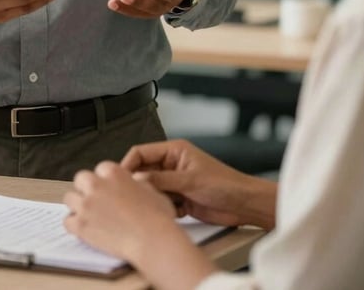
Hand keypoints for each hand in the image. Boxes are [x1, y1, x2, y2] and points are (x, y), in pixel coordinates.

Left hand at [64, 161, 218, 289]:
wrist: (152, 240)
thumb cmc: (157, 217)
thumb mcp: (151, 189)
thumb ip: (137, 182)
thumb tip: (134, 181)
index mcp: (113, 172)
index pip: (100, 169)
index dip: (105, 180)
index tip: (109, 189)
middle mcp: (96, 184)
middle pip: (81, 179)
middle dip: (87, 188)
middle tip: (97, 200)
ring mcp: (86, 205)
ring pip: (69, 198)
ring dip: (77, 204)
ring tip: (88, 214)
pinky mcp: (81, 226)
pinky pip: (67, 221)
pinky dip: (74, 224)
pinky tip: (84, 229)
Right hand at [121, 139, 276, 230]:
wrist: (244, 205)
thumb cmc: (224, 184)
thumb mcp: (189, 180)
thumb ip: (161, 179)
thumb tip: (136, 179)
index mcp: (173, 150)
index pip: (141, 153)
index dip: (128, 164)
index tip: (119, 179)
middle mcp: (172, 165)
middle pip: (145, 172)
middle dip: (140, 184)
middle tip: (132, 197)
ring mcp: (176, 183)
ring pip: (152, 190)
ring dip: (153, 199)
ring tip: (157, 206)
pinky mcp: (180, 199)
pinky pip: (162, 203)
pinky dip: (164, 209)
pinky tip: (173, 213)